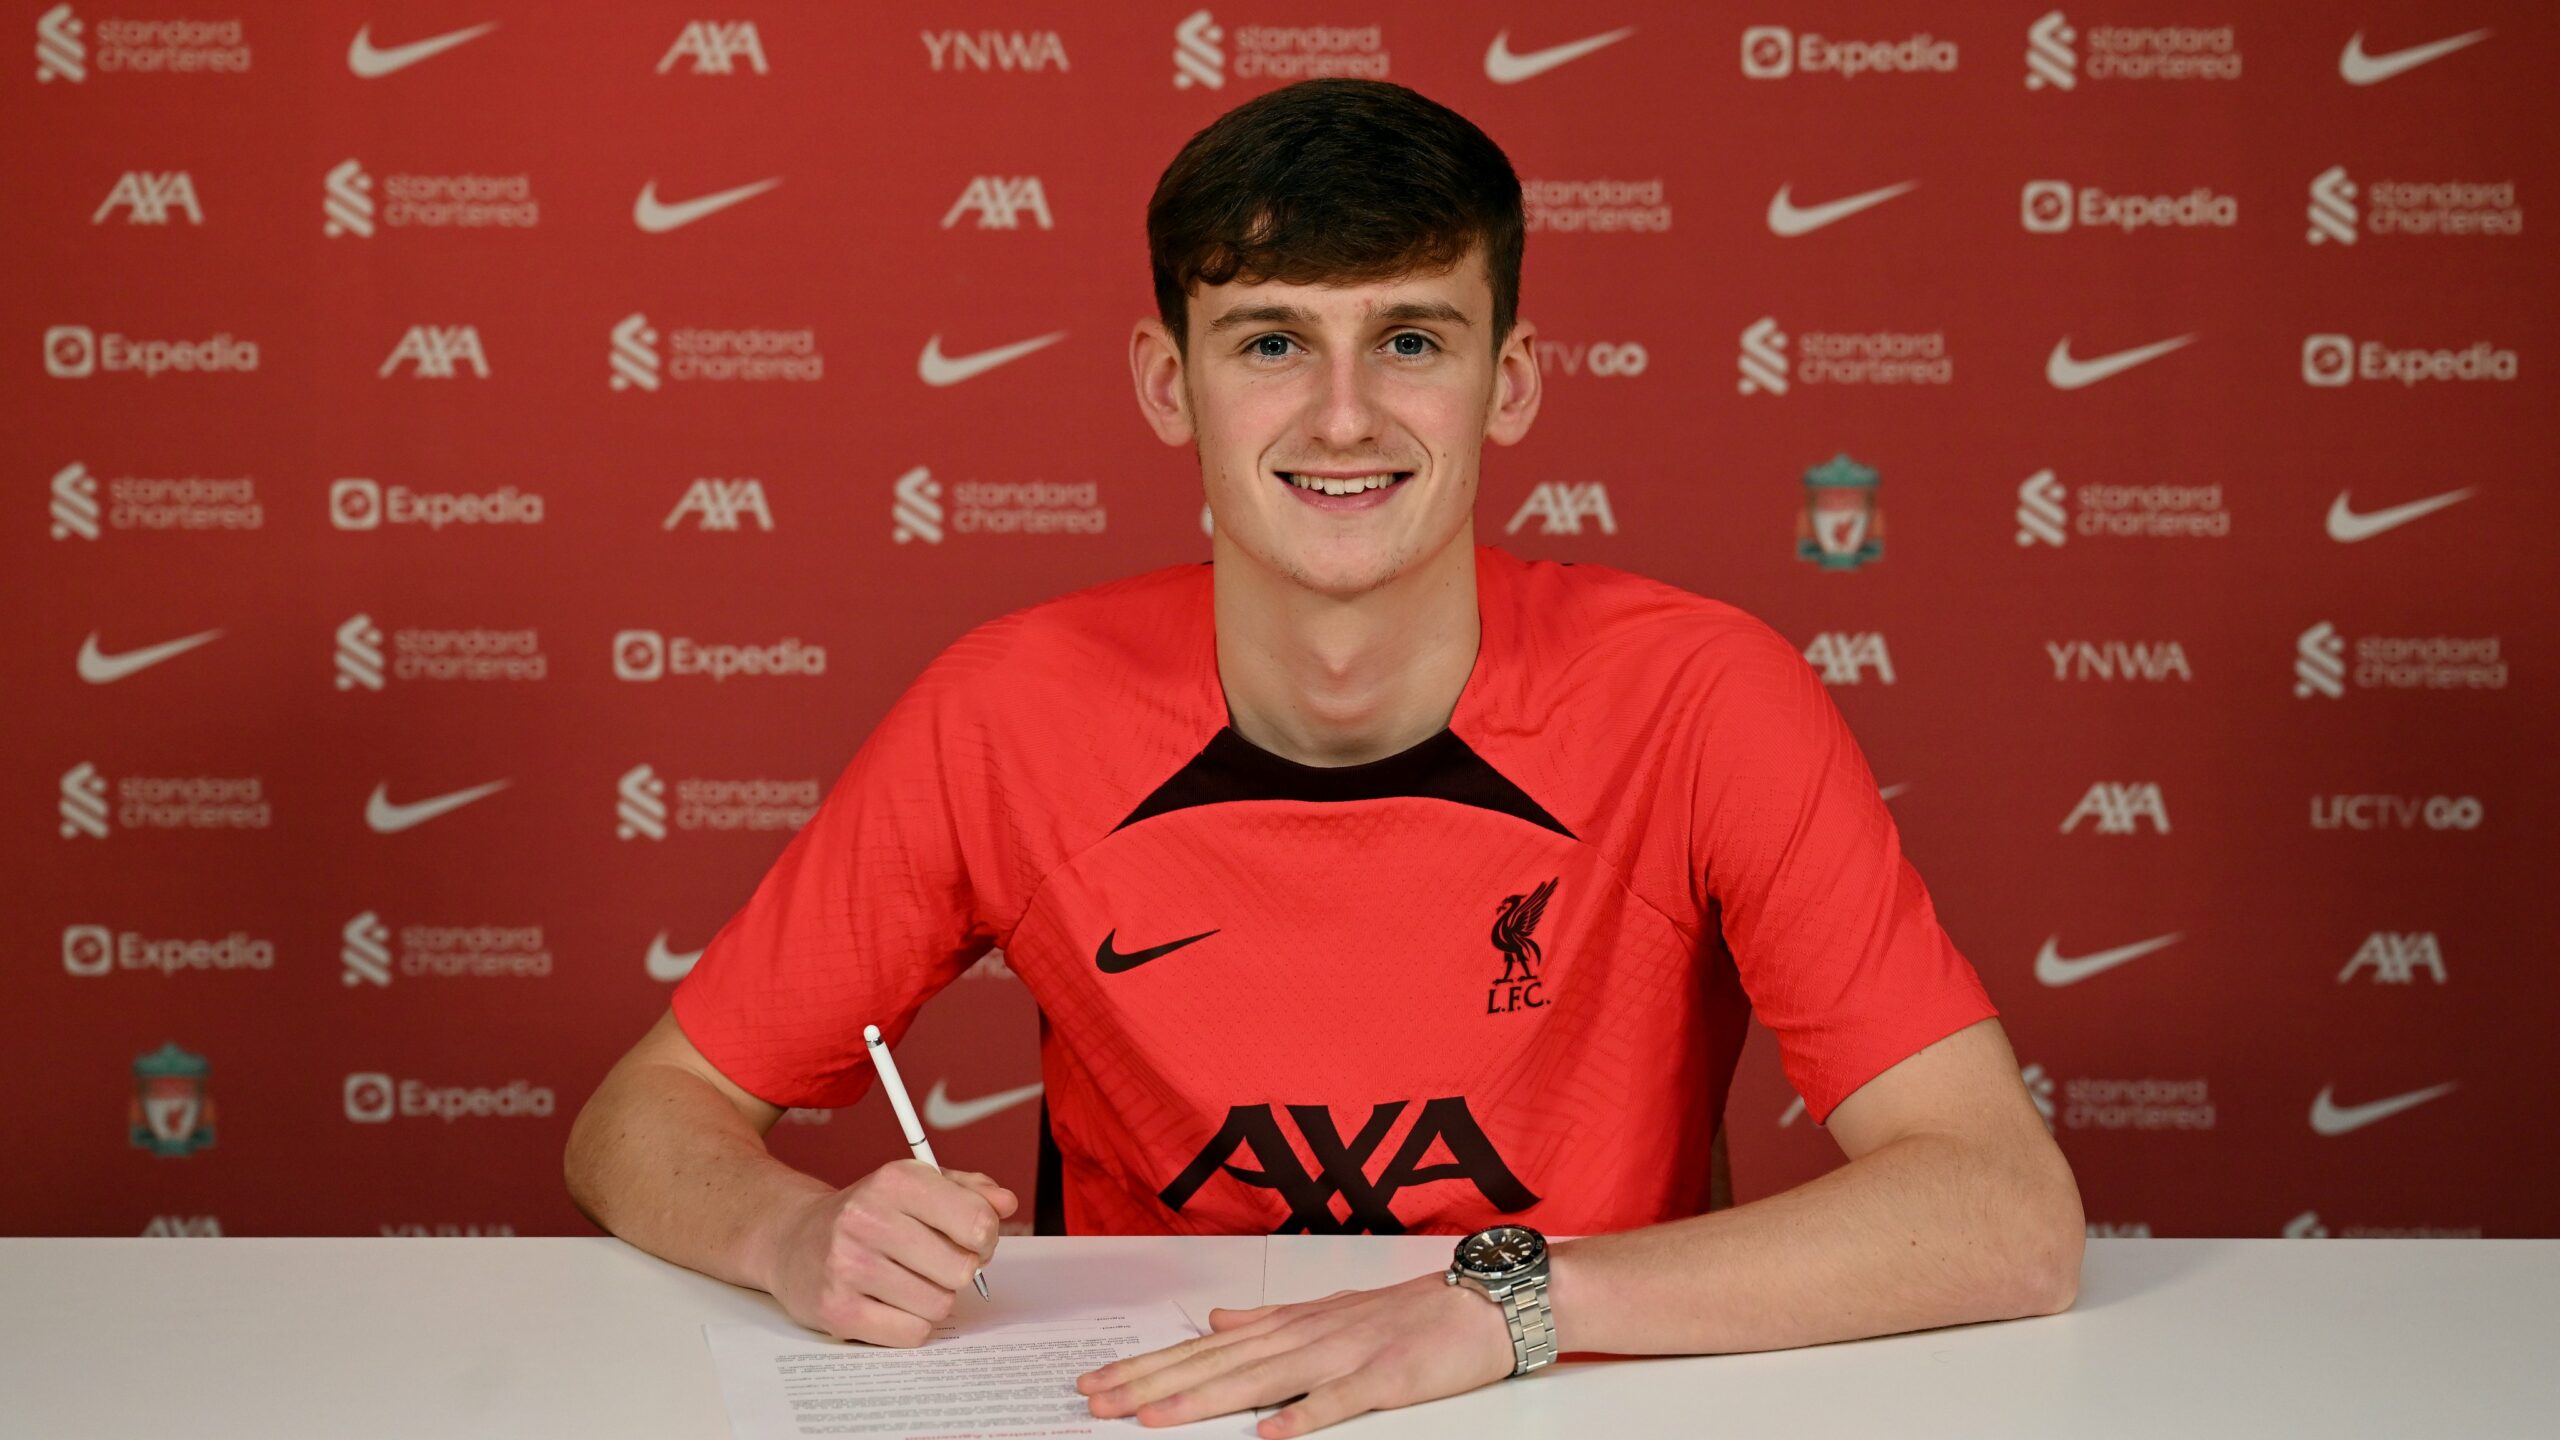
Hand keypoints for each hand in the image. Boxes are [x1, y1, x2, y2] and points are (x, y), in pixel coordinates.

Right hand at [759, 1159, 1014, 1346]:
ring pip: (939, 1304)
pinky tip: (890, 1303)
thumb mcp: (915, 1185)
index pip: (978, 1222)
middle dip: (959, 1270)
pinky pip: (911, 1333)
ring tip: (907, 1281)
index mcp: (895, 1181)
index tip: (972, 1239)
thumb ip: (968, 1191)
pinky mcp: (837, 1310)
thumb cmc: (865, 1213)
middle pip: (962, 1269)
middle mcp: (868, 1218)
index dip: (986, 1237)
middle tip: (938, 1264)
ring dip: (933, 1298)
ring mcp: (849, 1267)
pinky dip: (911, 1324)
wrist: (791, 1238)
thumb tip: (1006, 1203)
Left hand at [1075, 1272, 1518, 1435]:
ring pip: (1260, 1380)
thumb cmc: (1410, 1310)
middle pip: (1216, 1364)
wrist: (1482, 1300)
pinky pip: (1339, 1401)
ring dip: (1203, 1398)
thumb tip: (1218, 1318)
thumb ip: (1269, 1318)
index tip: (1101, 1383)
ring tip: (1152, 1418)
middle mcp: (1305, 1336)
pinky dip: (1304, 1416)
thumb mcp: (1328, 1308)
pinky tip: (1269, 1434)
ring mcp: (1343, 1355)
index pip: (1205, 1348)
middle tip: (1097, 1402)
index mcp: (1290, 1325)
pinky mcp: (1385, 1378)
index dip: (1150, 1366)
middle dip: (1152, 1384)